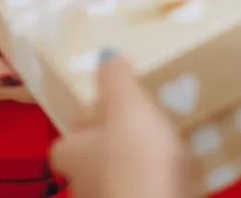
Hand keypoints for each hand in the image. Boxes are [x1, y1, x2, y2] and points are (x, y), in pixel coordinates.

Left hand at [50, 56, 194, 197]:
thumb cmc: (136, 160)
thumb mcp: (127, 106)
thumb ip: (115, 79)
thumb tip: (104, 55)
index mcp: (72, 155)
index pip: (63, 145)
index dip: (81, 132)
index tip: (102, 119)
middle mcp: (82, 188)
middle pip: (89, 168)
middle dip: (110, 154)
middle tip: (140, 134)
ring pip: (117, 188)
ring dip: (135, 175)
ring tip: (165, 157)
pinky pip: (144, 197)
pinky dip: (154, 192)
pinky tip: (176, 184)